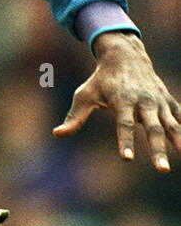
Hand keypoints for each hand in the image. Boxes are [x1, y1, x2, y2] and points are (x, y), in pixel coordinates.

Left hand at [53, 32, 180, 170]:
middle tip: (162, 170)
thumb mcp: (84, 95)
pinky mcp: (167, 100)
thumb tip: (57, 134)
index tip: (126, 159)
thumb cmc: (101, 79)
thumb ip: (74, 117)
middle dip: (158, 150)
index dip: (125, 142)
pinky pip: (179, 116)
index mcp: (122, 100)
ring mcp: (158, 101)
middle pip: (153, 128)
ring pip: (171, 124)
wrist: (126, 55)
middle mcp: (143, 101)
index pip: (124, 125)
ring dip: (178, 141)